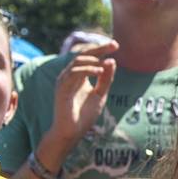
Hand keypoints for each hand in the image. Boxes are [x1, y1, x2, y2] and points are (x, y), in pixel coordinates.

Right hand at [40, 42, 117, 167]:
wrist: (72, 133)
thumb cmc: (84, 115)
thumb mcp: (100, 95)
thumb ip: (106, 79)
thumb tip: (112, 61)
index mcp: (79, 76)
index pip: (89, 57)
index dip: (101, 49)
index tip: (116, 45)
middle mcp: (70, 76)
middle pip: (82, 54)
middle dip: (99, 48)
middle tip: (114, 45)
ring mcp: (64, 81)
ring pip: (76, 61)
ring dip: (93, 60)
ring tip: (104, 65)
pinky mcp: (61, 89)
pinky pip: (73, 73)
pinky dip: (87, 70)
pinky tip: (99, 71)